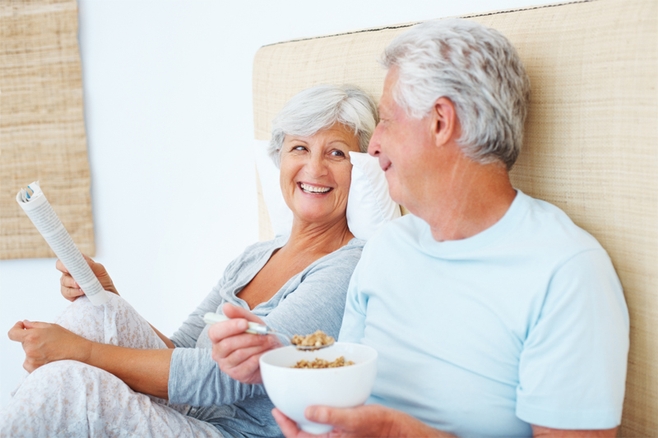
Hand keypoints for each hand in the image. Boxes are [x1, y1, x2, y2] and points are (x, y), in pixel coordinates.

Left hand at [7, 320, 91, 371]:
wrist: (77, 353)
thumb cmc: (67, 339)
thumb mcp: (51, 326)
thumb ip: (34, 324)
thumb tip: (25, 324)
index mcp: (32, 336)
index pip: (12, 334)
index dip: (16, 329)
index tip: (20, 327)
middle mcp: (30, 349)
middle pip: (23, 343)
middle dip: (31, 340)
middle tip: (46, 340)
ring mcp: (32, 360)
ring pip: (27, 352)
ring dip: (34, 350)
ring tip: (49, 349)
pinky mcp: (34, 369)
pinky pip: (29, 363)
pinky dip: (35, 360)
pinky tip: (47, 357)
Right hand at [56, 254, 117, 300]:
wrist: (107, 295)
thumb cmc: (103, 280)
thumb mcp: (100, 270)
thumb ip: (91, 264)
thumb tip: (82, 260)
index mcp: (77, 264)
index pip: (65, 259)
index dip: (63, 261)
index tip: (67, 267)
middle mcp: (70, 272)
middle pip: (61, 269)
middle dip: (68, 274)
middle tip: (76, 280)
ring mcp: (68, 283)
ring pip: (63, 281)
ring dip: (72, 284)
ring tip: (82, 287)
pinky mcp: (69, 294)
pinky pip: (66, 292)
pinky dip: (74, 292)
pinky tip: (82, 292)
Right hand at [208, 303, 281, 384]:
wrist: (271, 353)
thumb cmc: (258, 336)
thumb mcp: (251, 321)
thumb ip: (239, 314)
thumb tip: (226, 307)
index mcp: (218, 336)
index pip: (215, 332)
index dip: (229, 327)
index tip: (245, 323)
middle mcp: (218, 352)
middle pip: (228, 344)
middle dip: (249, 338)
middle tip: (264, 334)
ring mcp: (226, 365)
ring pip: (239, 354)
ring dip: (257, 346)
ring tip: (268, 342)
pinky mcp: (237, 375)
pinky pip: (247, 365)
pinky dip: (259, 356)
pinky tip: (265, 352)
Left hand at [272, 405, 448, 437]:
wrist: (397, 428)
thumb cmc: (378, 426)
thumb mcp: (353, 419)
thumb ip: (331, 416)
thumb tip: (307, 411)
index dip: (285, 426)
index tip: (276, 410)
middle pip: (302, 433)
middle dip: (290, 420)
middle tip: (281, 403)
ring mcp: (335, 434)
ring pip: (311, 427)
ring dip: (302, 414)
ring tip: (294, 400)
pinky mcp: (342, 426)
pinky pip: (323, 420)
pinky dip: (317, 410)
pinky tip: (316, 398)